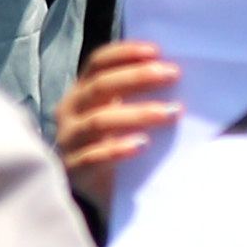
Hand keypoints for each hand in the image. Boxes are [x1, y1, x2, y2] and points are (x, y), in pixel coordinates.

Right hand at [53, 37, 178, 209]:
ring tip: (170, 112)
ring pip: (99, 121)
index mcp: (82, 91)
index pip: (98, 63)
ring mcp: (69, 141)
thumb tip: (177, 76)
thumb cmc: (114, 146)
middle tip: (172, 75)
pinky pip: (94, 157)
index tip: (156, 51)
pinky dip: (118, 148)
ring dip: (137, 113)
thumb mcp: (122, 116)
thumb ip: (138, 96)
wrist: (95, 196)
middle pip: (100, 87)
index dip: (124, 53)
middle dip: (137, 78)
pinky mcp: (73, 171)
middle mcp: (70, 111)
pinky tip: (143, 145)